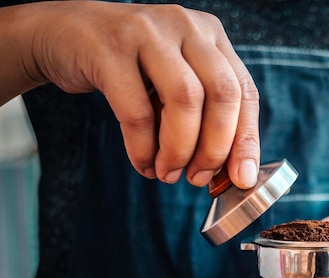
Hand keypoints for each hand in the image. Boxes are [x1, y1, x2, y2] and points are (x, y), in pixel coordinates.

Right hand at [1, 1, 258, 187]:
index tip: (241, 178)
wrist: (62, 35)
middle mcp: (185, 27)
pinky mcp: (109, 49)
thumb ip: (203, 118)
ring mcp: (148, 32)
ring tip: (168, 174)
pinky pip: (137, 111)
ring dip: (180, 149)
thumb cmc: (129, 69)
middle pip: (222, 93)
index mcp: (210, 36)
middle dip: (216, 147)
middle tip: (199, 178)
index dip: (246, 139)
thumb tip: (232, 173)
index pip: (244, 91)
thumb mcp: (173, 84)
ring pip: (185, 99)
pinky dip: (143, 148)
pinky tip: (143, 164)